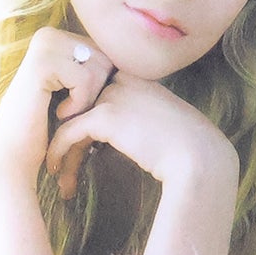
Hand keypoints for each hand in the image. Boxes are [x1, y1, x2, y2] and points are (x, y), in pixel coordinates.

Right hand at [0, 28, 114, 185]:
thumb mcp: (78, 90)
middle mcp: (49, 34)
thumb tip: (132, 53)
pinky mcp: (42, 62)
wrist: (17, 151)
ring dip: (88, 98)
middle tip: (73, 108)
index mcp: (59, 37)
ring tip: (66, 110)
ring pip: (98, 66)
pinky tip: (59, 112)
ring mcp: (43, 45)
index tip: (80, 103)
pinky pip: (85, 79)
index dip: (103, 83)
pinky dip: (79, 103)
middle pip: (105, 56)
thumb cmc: (50, 124)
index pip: (106, 52)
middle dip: (97, 90)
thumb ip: (97, 67)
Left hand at [44, 72, 237, 200]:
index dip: (82, 119)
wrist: (199, 156)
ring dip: (63, 151)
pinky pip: (68, 132)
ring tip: (58, 175)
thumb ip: (136, 120)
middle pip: (81, 106)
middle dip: (69, 137)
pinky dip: (58, 151)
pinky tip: (56, 169)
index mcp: (138, 79)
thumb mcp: (160, 124)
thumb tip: (113, 137)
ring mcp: (114, 94)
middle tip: (61, 164)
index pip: (97, 94)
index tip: (76, 147)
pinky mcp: (105, 114)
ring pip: (72, 120)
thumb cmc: (186, 149)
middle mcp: (123, 80)